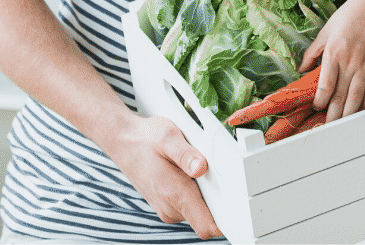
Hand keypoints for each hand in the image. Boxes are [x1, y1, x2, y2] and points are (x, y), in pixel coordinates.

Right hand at [106, 113, 221, 239]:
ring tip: (203, 167)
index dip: (228, 221)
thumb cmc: (146, 138)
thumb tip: (201, 167)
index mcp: (174, 193)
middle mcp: (171, 208)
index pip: (207, 226)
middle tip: (223, 172)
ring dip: (208, 194)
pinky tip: (193, 171)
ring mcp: (168, 208)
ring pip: (200, 211)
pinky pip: (191, 205)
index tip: (241, 206)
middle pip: (209, 217)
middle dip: (221, 199)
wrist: (123, 142)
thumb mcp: (168, 137)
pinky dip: (197, 191)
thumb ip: (185, 154)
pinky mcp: (167, 204)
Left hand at [298, 0, 364, 121]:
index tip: (317, 107)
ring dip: (347, 115)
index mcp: (333, 54)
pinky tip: (358, 111)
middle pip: (339, 97)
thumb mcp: (324, 33)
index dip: (320, 102)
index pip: (325, 87)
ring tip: (341, 126)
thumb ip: (311, 53)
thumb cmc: (347, 18)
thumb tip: (301, 69)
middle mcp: (349, 63)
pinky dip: (364, 104)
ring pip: (356, 99)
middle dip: (332, 115)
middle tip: (327, 127)